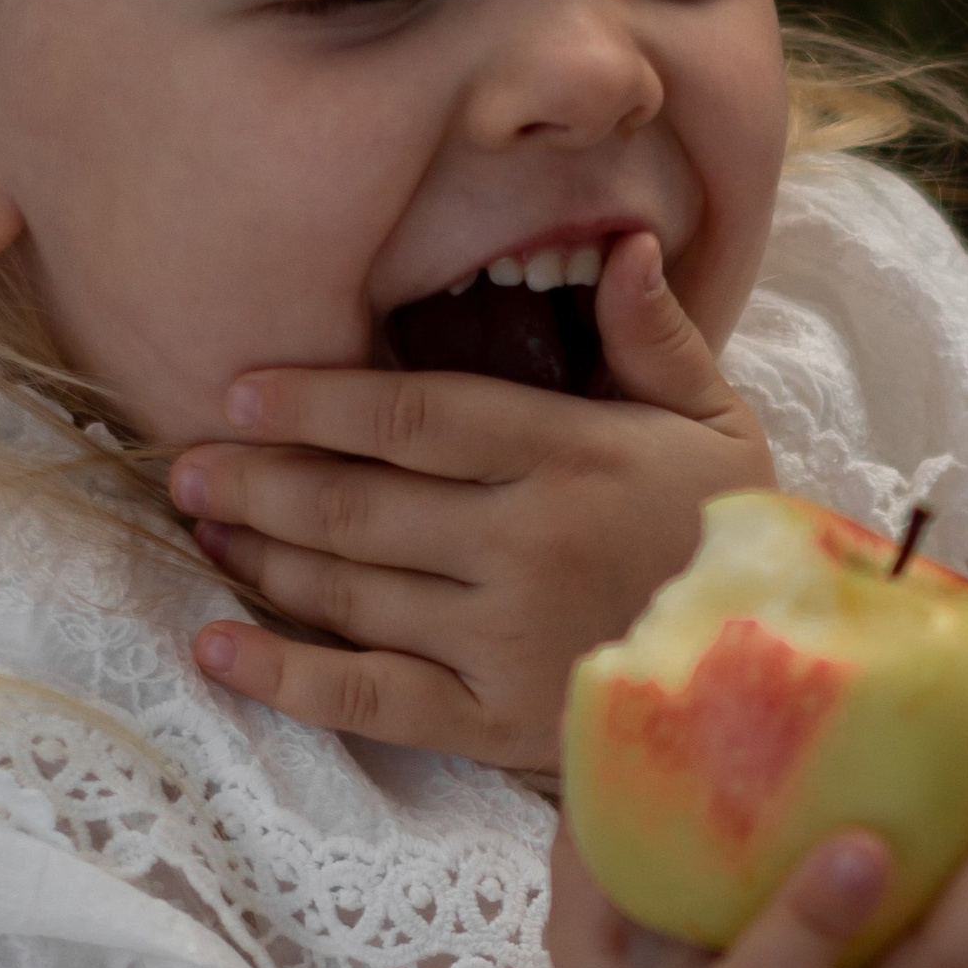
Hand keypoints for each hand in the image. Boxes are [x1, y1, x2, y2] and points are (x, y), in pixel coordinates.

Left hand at [169, 232, 774, 769]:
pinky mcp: (490, 721)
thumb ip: (658, 337)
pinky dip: (281, 676)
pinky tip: (215, 647)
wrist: (781, 681)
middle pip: (356, 503)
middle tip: (186, 467)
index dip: (314, 400)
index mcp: (569, 454)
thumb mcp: (720, 422)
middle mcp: (522, 542)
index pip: (412, 415)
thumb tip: (629, 247)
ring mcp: (500, 637)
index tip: (241, 389)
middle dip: (258, 482)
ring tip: (204, 530)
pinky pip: (365, 698)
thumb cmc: (737, 539)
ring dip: (260, 558)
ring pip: (348, 590)